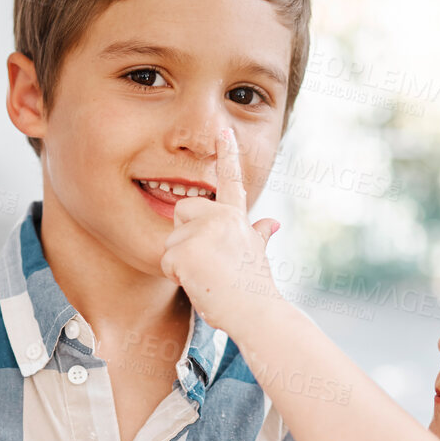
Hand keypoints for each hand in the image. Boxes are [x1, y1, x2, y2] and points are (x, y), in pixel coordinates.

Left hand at [159, 127, 282, 336]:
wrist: (255, 312)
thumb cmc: (254, 289)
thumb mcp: (257, 255)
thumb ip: (258, 234)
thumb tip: (272, 223)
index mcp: (236, 217)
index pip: (230, 179)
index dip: (227, 152)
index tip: (224, 128)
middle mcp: (220, 217)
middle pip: (182, 210)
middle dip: (185, 236)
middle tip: (207, 261)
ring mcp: (203, 231)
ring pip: (171, 240)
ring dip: (182, 262)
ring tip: (207, 276)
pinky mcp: (186, 249)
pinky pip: (167, 261)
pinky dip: (178, 276)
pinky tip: (199, 282)